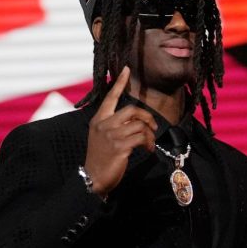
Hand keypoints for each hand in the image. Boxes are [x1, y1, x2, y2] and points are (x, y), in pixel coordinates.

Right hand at [84, 66, 157, 196]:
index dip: (118, 83)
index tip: (125, 69)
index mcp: (98, 120)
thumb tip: (132, 120)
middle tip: (153, 127)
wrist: (93, 178)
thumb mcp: (101, 137)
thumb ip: (112, 125)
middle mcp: (103, 125)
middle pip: (131, 110)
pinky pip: (141, 138)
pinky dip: (148, 143)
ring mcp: (111, 135)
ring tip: (149, 144)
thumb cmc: (100, 158)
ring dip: (149, 135)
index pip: (110, 97)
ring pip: (139, 125)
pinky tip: (147, 150)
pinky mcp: (119, 146)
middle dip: (147, 117)